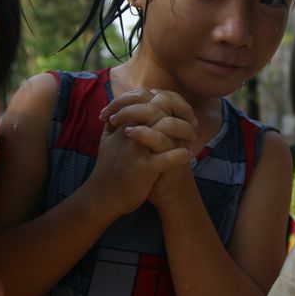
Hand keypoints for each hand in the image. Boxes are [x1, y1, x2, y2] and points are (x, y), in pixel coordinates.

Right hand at [87, 89, 195, 217]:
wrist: (102, 197)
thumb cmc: (107, 168)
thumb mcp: (106, 140)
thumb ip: (115, 122)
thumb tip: (123, 107)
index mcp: (124, 122)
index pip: (148, 98)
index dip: (169, 101)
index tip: (181, 111)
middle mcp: (130, 131)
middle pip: (159, 108)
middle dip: (181, 112)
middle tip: (192, 123)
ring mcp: (137, 149)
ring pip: (166, 128)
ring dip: (185, 131)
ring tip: (191, 139)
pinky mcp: (143, 168)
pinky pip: (167, 158)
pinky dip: (180, 155)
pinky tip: (187, 155)